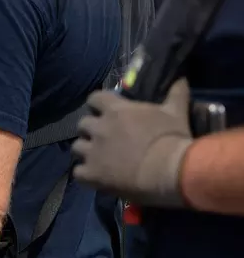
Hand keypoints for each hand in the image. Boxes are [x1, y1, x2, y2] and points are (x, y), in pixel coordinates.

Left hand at [71, 79, 192, 207]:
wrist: (172, 172)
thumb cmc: (173, 139)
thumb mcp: (176, 113)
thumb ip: (175, 94)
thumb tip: (182, 79)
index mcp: (115, 110)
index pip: (94, 98)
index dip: (97, 105)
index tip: (106, 112)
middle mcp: (99, 128)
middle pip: (82, 124)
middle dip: (90, 130)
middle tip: (103, 139)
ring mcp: (94, 152)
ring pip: (76, 147)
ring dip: (85, 152)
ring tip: (98, 160)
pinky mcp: (93, 174)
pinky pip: (78, 173)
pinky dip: (85, 175)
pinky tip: (96, 179)